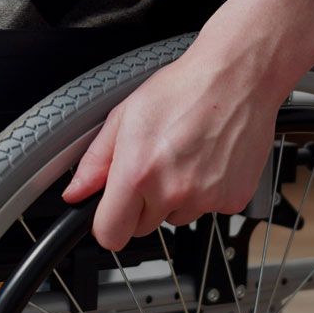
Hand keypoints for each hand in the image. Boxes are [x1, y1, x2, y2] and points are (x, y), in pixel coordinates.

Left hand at [62, 0, 313, 250]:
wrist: (238, 77)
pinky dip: (206, 192)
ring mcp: (206, 199)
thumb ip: (96, 161)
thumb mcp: (124, 117)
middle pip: (142, 228)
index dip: (107, 224)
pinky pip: (209, 209)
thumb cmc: (183, 89)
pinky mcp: (234, 199)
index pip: (110, 235)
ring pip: (176, 218)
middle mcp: (172, 191)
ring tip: (184, 156)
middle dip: (142, 205)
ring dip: (175, 197)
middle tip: (154, 166)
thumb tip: (76, 193)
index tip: (112, 213)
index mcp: (137, 174)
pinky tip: (207, 160)